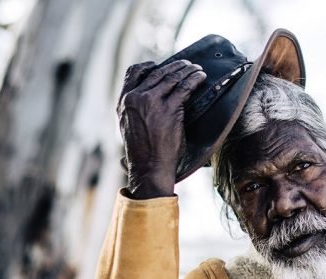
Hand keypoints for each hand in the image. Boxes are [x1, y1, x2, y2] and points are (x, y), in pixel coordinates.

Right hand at [116, 59, 206, 198]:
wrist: (149, 166)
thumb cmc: (143, 151)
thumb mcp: (128, 126)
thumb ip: (134, 110)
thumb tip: (145, 99)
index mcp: (124, 101)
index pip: (133, 72)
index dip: (149, 66)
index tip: (160, 65)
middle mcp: (135, 98)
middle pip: (157, 72)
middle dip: (175, 66)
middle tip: (187, 64)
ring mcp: (151, 102)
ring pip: (172, 77)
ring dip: (187, 70)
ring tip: (197, 70)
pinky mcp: (169, 109)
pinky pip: (184, 87)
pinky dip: (195, 79)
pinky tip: (201, 78)